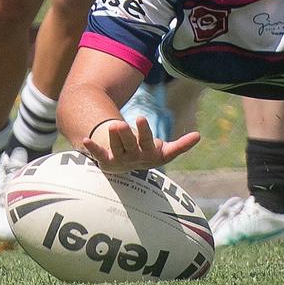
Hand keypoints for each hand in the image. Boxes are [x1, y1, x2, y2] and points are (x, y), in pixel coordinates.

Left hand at [80, 117, 200, 173]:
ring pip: (117, 148)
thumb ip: (180, 146)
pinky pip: (98, 156)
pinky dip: (92, 149)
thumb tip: (199, 136)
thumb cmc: (147, 153)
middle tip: (128, 121)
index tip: (141, 117)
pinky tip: (84, 140)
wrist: (126, 166)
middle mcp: (135, 159)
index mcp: (150, 155)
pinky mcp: (106, 161)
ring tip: (114, 124)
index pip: (150, 144)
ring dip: (115, 138)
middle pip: (133, 145)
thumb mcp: (163, 151)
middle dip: (130, 134)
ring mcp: (120, 161)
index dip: (147, 133)